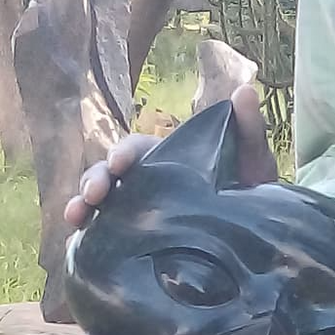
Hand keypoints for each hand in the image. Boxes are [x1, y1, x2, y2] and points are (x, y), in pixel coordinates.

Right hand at [63, 85, 277, 228]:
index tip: (120, 162)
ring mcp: (137, 210)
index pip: (136, 149)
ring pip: (100, 202)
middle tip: (92, 196)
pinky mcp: (134, 239)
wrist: (260, 238)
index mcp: (166, 158)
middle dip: (95, 179)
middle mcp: (146, 181)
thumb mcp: (253, 160)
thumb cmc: (250, 192)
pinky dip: (86, 237)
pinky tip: (76, 244)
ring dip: (82, 205)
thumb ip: (248, 128)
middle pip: (109, 174)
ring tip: (75, 218)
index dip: (123, 152)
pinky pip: (104, 235)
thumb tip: (244, 91)